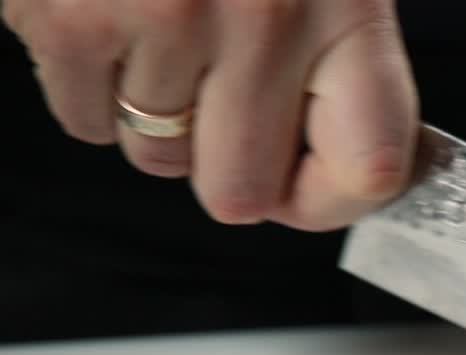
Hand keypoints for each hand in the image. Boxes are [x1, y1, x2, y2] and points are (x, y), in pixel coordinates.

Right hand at [3, 0, 418, 229]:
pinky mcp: (73, 17)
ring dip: (153, 113)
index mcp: (346, 3)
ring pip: (155, 157)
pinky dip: (90, 89)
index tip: (308, 191)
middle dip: (222, 164)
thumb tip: (329, 171)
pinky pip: (83, 122)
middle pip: (241, 191)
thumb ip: (339, 56)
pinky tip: (110, 24)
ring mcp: (165, 16)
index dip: (332, 201)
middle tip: (215, 108)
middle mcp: (265, 16)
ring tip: (160, 32)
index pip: (370, 166)